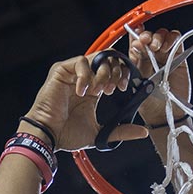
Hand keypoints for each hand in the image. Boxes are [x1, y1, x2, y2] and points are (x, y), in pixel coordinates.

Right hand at [24, 54, 148, 150]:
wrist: (49, 135)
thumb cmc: (68, 134)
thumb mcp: (101, 133)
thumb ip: (121, 131)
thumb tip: (143, 132)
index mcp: (95, 89)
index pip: (114, 70)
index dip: (124, 73)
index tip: (126, 86)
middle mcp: (86, 78)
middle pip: (109, 59)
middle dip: (117, 71)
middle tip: (116, 88)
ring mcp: (73, 73)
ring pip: (97, 58)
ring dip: (103, 73)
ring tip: (99, 91)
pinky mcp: (61, 70)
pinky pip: (80, 62)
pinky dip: (86, 75)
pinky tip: (84, 92)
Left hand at [129, 28, 190, 125]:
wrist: (163, 114)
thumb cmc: (148, 103)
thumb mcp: (135, 82)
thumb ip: (134, 64)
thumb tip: (135, 45)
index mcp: (138, 60)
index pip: (136, 40)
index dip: (136, 35)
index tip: (136, 38)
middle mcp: (151, 56)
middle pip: (150, 35)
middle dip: (147, 36)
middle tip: (146, 42)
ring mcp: (165, 56)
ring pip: (162, 35)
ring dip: (159, 36)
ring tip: (156, 46)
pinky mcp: (178, 58)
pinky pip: (177, 41)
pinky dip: (172, 39)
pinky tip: (167, 47)